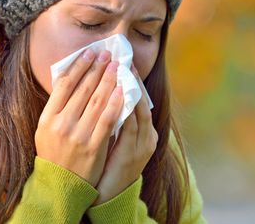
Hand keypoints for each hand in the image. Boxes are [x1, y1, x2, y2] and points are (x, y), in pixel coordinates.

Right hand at [35, 49, 122, 186]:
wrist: (60, 186)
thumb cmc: (54, 154)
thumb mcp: (45, 130)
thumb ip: (56, 107)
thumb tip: (70, 79)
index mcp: (47, 118)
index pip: (65, 84)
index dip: (79, 66)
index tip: (90, 53)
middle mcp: (61, 124)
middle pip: (82, 89)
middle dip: (97, 68)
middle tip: (108, 54)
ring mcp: (78, 135)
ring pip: (97, 101)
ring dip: (108, 80)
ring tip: (117, 66)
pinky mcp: (94, 146)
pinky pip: (107, 119)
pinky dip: (116, 103)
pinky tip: (123, 90)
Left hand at [93, 63, 157, 203]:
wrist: (110, 195)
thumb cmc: (110, 164)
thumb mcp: (116, 138)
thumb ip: (115, 118)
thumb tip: (105, 93)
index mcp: (146, 132)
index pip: (140, 99)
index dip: (132, 80)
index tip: (123, 62)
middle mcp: (148, 136)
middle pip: (141, 101)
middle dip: (130, 79)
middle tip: (121, 59)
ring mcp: (142, 145)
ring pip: (137, 110)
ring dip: (127, 89)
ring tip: (117, 70)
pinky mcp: (132, 154)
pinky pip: (129, 126)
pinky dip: (124, 109)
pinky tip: (116, 95)